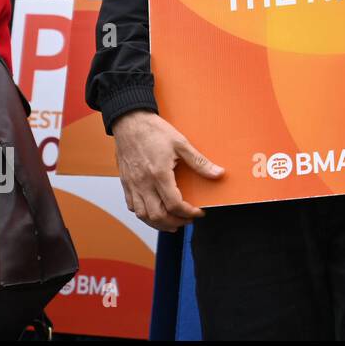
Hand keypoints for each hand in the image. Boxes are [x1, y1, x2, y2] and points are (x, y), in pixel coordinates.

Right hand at [112, 110, 223, 231]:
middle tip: (188, 220)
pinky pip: (131, 206)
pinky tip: (154, 212)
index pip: (174, 204)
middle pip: (157, 215)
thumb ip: (199, 162)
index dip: (188, 213)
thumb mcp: (181, 143)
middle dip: (175, 222)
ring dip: (159, 223)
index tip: (198, 212)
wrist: (130, 122)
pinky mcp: (125, 183)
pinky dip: (144, 215)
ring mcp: (132, 185)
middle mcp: (143, 183)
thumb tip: (219, 173)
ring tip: (173, 222)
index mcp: (159, 174)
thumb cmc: (154, 131)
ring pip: (143, 215)